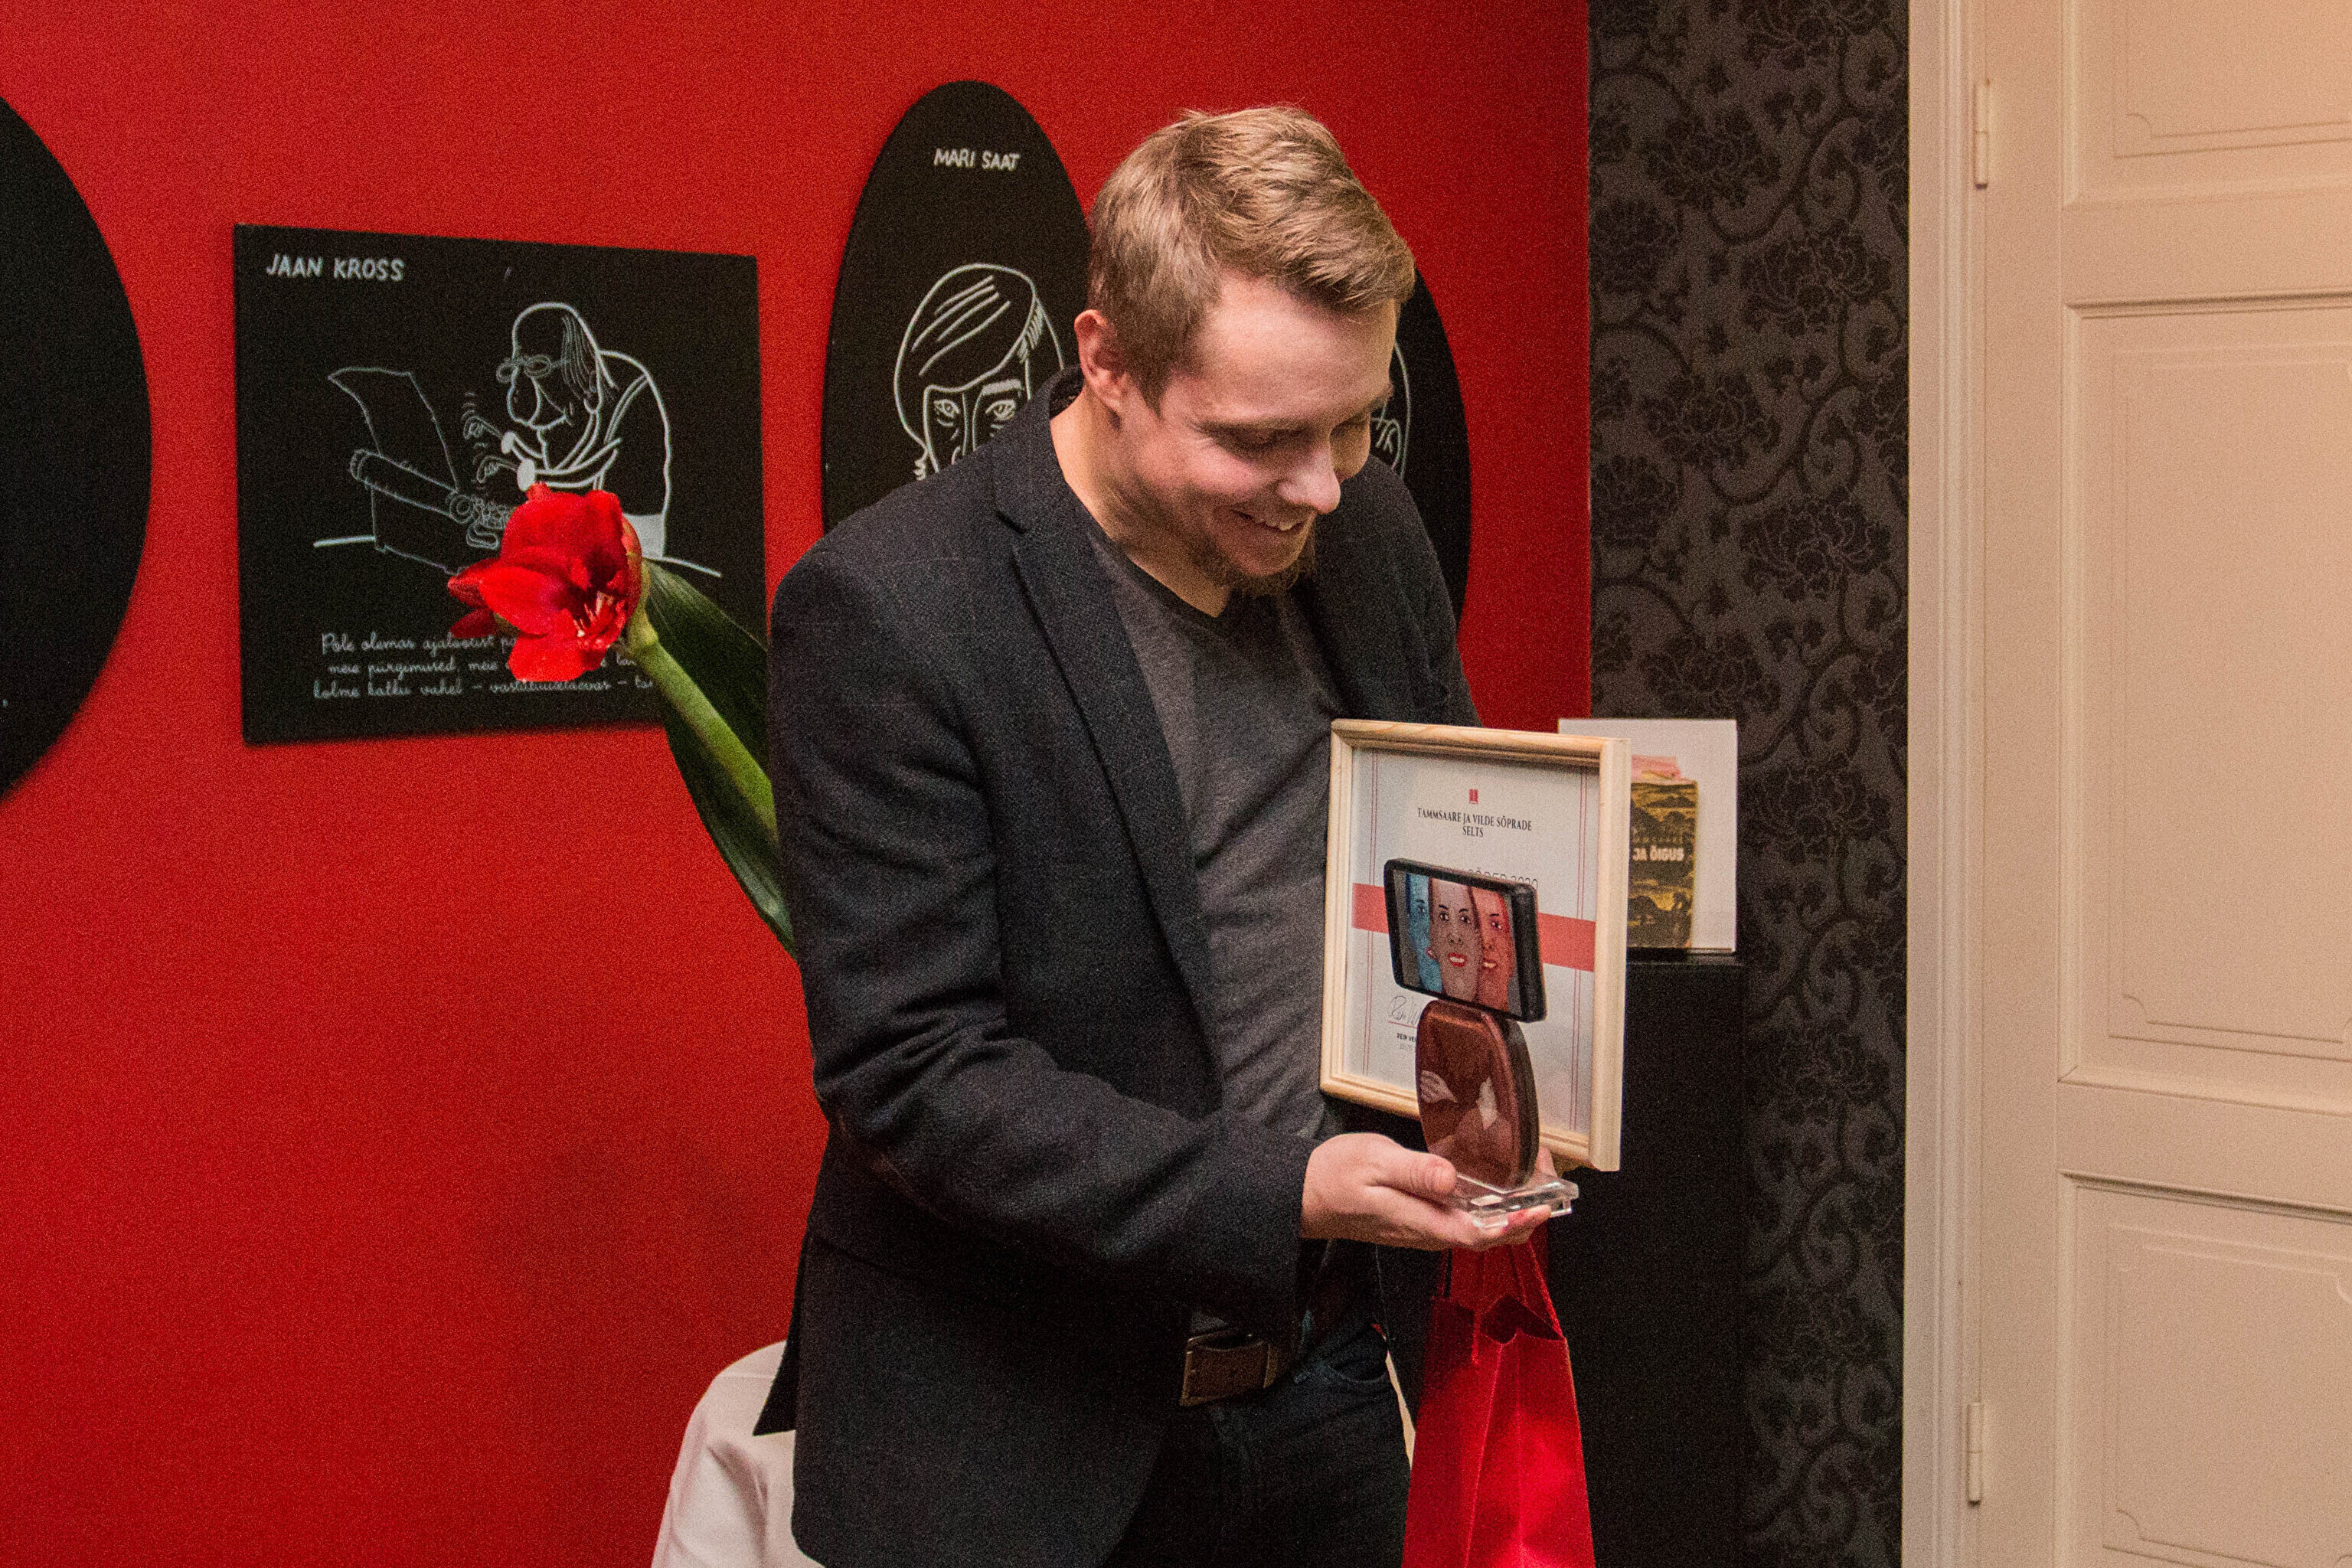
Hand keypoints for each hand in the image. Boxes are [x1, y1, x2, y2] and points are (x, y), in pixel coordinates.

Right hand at [1301, 1132, 1549, 1251]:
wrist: (1307, 1195)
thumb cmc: (1336, 1178)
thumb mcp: (1374, 1163)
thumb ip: (1414, 1171)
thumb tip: (1450, 1178)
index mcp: (1422, 1223)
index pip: (1481, 1232)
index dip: (1515, 1221)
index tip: (1541, 1204)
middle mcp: (1430, 1233)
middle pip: (1490, 1234)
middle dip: (1525, 1212)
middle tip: (1548, 1178)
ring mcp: (1427, 1228)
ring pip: (1482, 1227)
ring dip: (1512, 1207)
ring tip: (1533, 1175)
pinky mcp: (1423, 1219)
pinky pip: (1467, 1218)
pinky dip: (1490, 1203)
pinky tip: (1496, 1181)